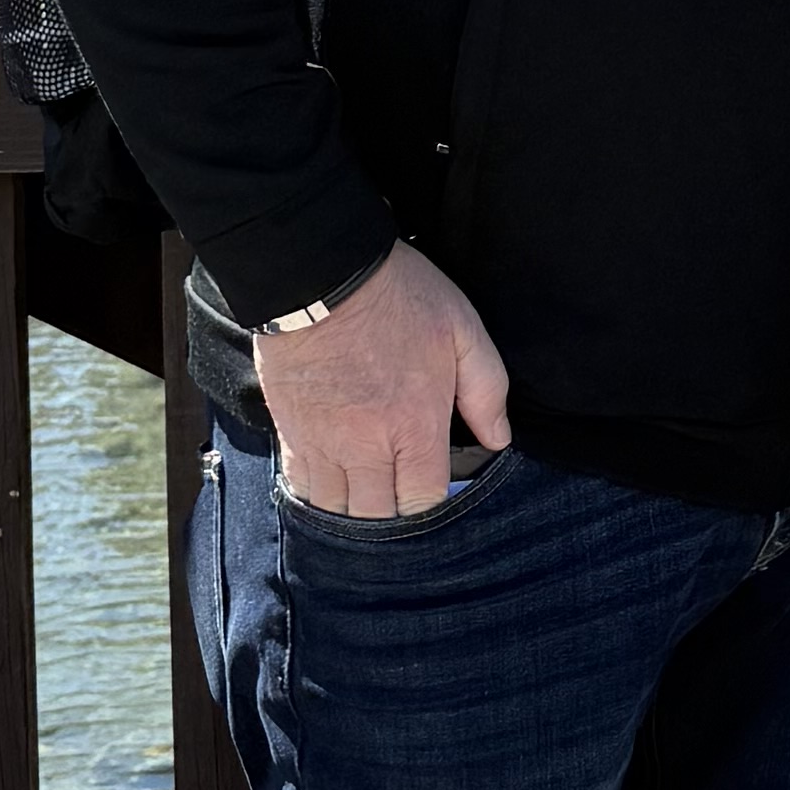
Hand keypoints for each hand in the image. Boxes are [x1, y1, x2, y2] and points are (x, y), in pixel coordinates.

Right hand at [258, 242, 509, 517]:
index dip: (430, 503)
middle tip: (400, 499)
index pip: (423, 500)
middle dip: (392, 517)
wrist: (322, 272)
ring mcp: (322, 442)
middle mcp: (365, 444)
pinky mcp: (290, 431)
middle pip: (376, 517)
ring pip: (334, 510)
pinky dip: (317, 495)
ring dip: (353, 512)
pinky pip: (300, 486)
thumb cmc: (399, 295)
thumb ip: (486, 390)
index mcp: (414, 424)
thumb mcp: (462, 330)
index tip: (432, 488)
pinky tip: (332, 486)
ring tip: (368, 498)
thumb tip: (499, 439)